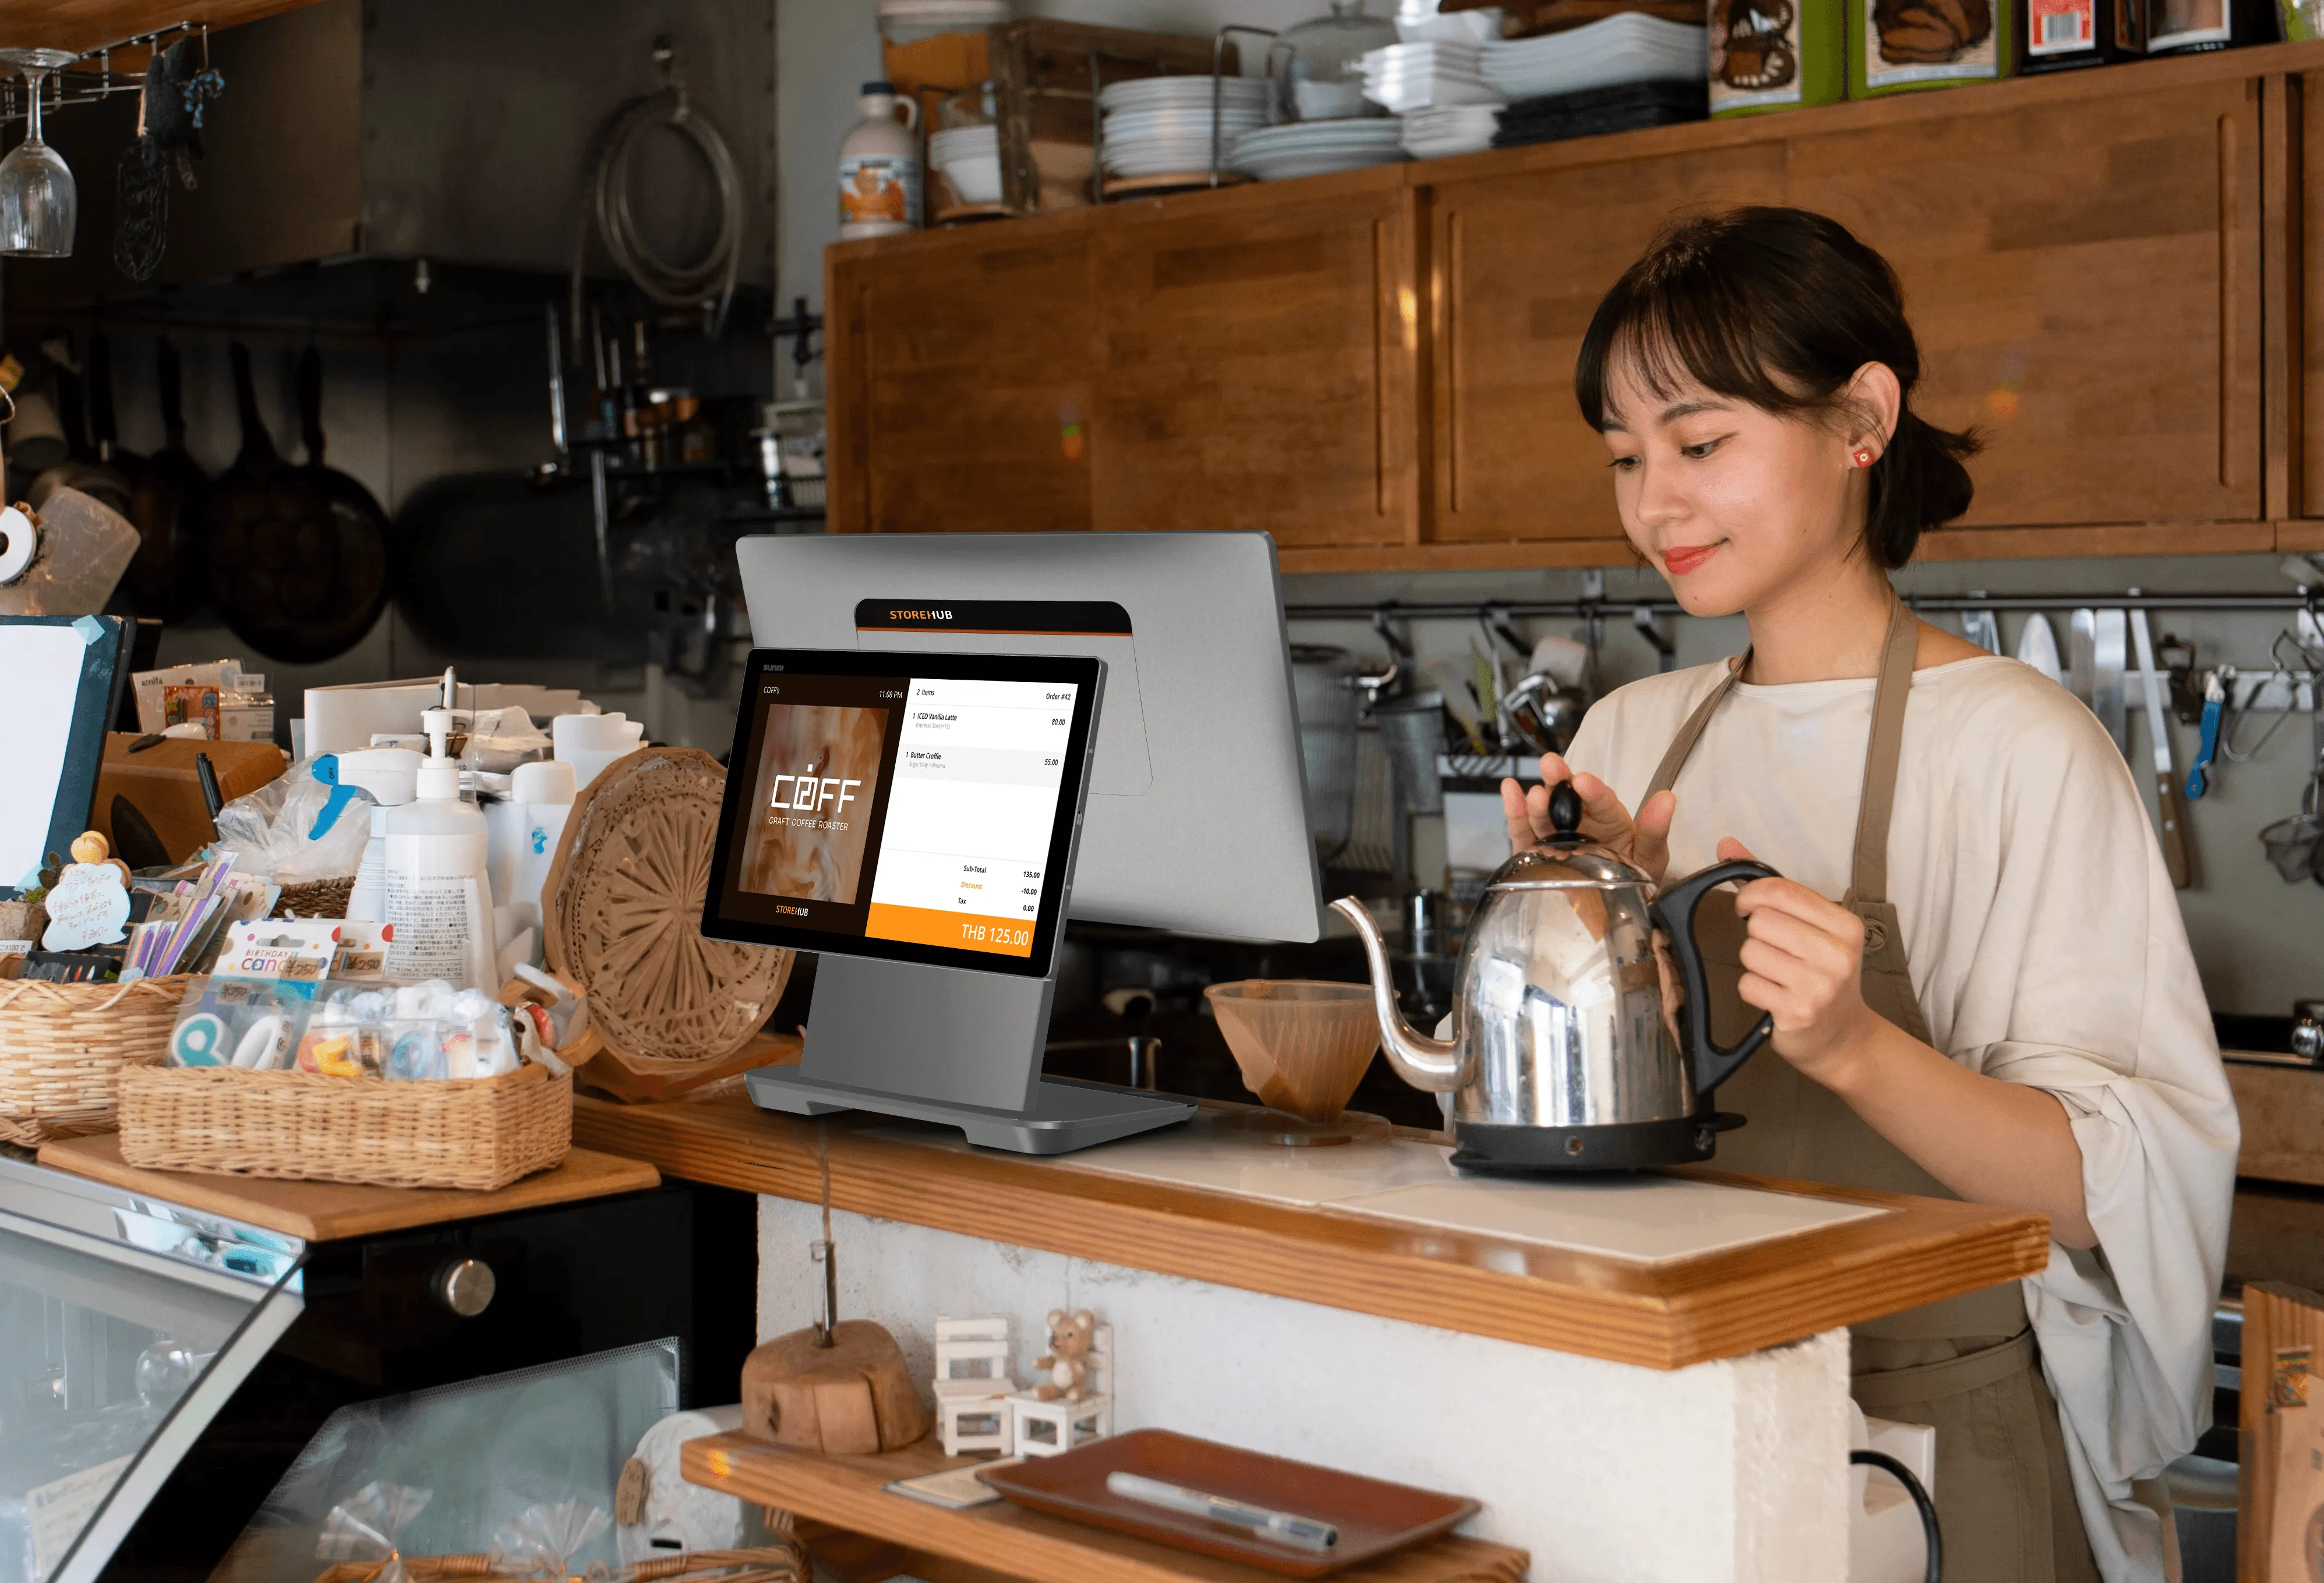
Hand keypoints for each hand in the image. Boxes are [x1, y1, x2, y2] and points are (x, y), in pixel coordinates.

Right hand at [1500, 753, 1675, 882]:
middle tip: (1551, 764)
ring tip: (1535, 794)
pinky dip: (1514, 812)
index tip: (1584, 781)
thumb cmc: (1635, 883)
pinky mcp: (1536, 854)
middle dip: (1560, 781)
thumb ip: (1655, 831)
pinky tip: (1509, 790)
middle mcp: (1582, 825)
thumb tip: (1668, 798)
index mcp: (1611, 822)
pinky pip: (1524, 834)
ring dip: (1538, 803)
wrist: (1613, 919)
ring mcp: (1557, 838)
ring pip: (1545, 816)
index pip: (1602, 803)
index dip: (1593, 791)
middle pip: (1568, 799)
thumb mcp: (1651, 859)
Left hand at [1722, 836, 1877, 1082]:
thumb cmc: (1821, 974)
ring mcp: (1819, 985)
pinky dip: (1753, 989)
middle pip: (1760, 921)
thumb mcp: (1810, 926)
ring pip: (1750, 951)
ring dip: (1754, 963)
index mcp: (1845, 925)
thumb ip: (1770, 885)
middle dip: (1756, 934)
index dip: (1752, 895)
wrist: (1844, 1037)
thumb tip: (1726, 843)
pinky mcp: (1797, 1012)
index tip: (1748, 906)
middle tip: (1774, 950)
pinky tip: (1774, 996)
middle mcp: (1837, 954)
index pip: (1781, 891)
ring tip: (1778, 975)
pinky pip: (1747, 984)